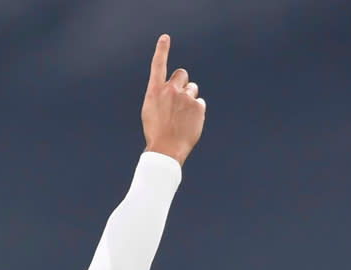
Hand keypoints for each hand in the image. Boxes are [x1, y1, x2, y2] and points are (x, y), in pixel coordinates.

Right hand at [141, 35, 205, 165]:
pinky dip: (196, 111)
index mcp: (154, 91)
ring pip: (192, 89)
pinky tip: (188, 123)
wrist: (166, 150)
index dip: (161, 50)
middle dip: (182, 82)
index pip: (158, 65)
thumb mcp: (151, 110)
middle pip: (182, 74)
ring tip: (181, 116)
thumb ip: (162, 95)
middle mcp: (170, 90)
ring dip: (189, 98)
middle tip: (179, 99)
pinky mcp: (198, 106)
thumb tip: (178, 88)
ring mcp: (186, 97)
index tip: (165, 37)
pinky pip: (199, 103)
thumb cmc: (156, 131)